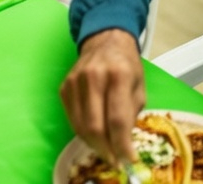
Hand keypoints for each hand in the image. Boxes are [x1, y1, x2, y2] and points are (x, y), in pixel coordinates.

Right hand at [59, 29, 144, 166]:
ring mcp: (74, 81)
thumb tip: (123, 145)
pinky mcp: (64, 87)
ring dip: (94, 144)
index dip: (122, 144)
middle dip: (106, 149)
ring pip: (80, 125)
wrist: (105, 41)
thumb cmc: (127, 66)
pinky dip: (83, 132)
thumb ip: (131, 115)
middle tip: (115, 161)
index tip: (128, 160)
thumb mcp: (139, 87)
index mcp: (118, 74)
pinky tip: (94, 136)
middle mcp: (93, 77)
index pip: (117, 119)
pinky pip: (72, 118)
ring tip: (106, 151)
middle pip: (95, 125)